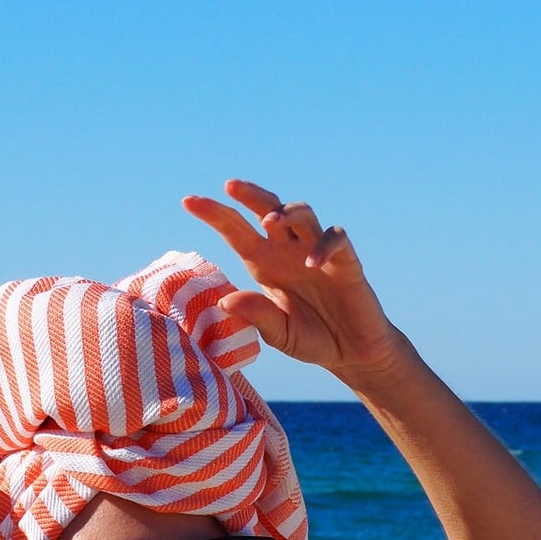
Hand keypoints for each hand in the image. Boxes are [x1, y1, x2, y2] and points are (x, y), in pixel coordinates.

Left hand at [182, 180, 404, 380]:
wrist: (352, 352)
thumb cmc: (311, 339)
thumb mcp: (278, 333)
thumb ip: (256, 316)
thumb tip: (225, 301)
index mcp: (265, 263)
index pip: (236, 230)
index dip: (214, 214)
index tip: (188, 201)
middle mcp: (288, 250)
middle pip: (268, 209)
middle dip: (249, 195)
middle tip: (230, 186)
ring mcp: (316, 252)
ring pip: (301, 213)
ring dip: (285, 213)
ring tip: (269, 222)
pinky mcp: (346, 260)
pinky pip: (336, 239)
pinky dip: (324, 245)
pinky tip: (313, 263)